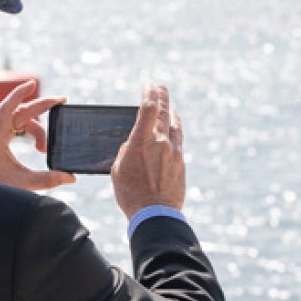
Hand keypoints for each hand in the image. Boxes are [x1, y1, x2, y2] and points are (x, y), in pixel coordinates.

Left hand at [0, 80, 75, 190]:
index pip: (7, 107)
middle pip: (20, 112)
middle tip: (61, 101)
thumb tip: (71, 177)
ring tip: (44, 150)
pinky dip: (27, 130)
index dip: (19, 93)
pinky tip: (37, 143)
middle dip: (41, 109)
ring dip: (36, 131)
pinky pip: (13, 124)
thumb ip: (48, 180)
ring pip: (19, 119)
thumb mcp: (23, 184)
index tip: (33, 82)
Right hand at [112, 84, 184, 218]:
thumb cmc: (131, 194)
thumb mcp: (119, 170)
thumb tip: (135, 143)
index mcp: (141, 143)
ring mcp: (173, 152)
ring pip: (174, 124)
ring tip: (169, 105)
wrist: (155, 214)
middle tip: (160, 86)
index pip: (147, 110)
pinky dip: (175, 129)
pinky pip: (179, 139)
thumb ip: (127, 151)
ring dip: (170, 112)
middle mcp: (160, 143)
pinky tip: (174, 126)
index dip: (149, 94)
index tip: (148, 87)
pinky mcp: (181, 162)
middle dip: (161, 97)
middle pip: (163, 112)